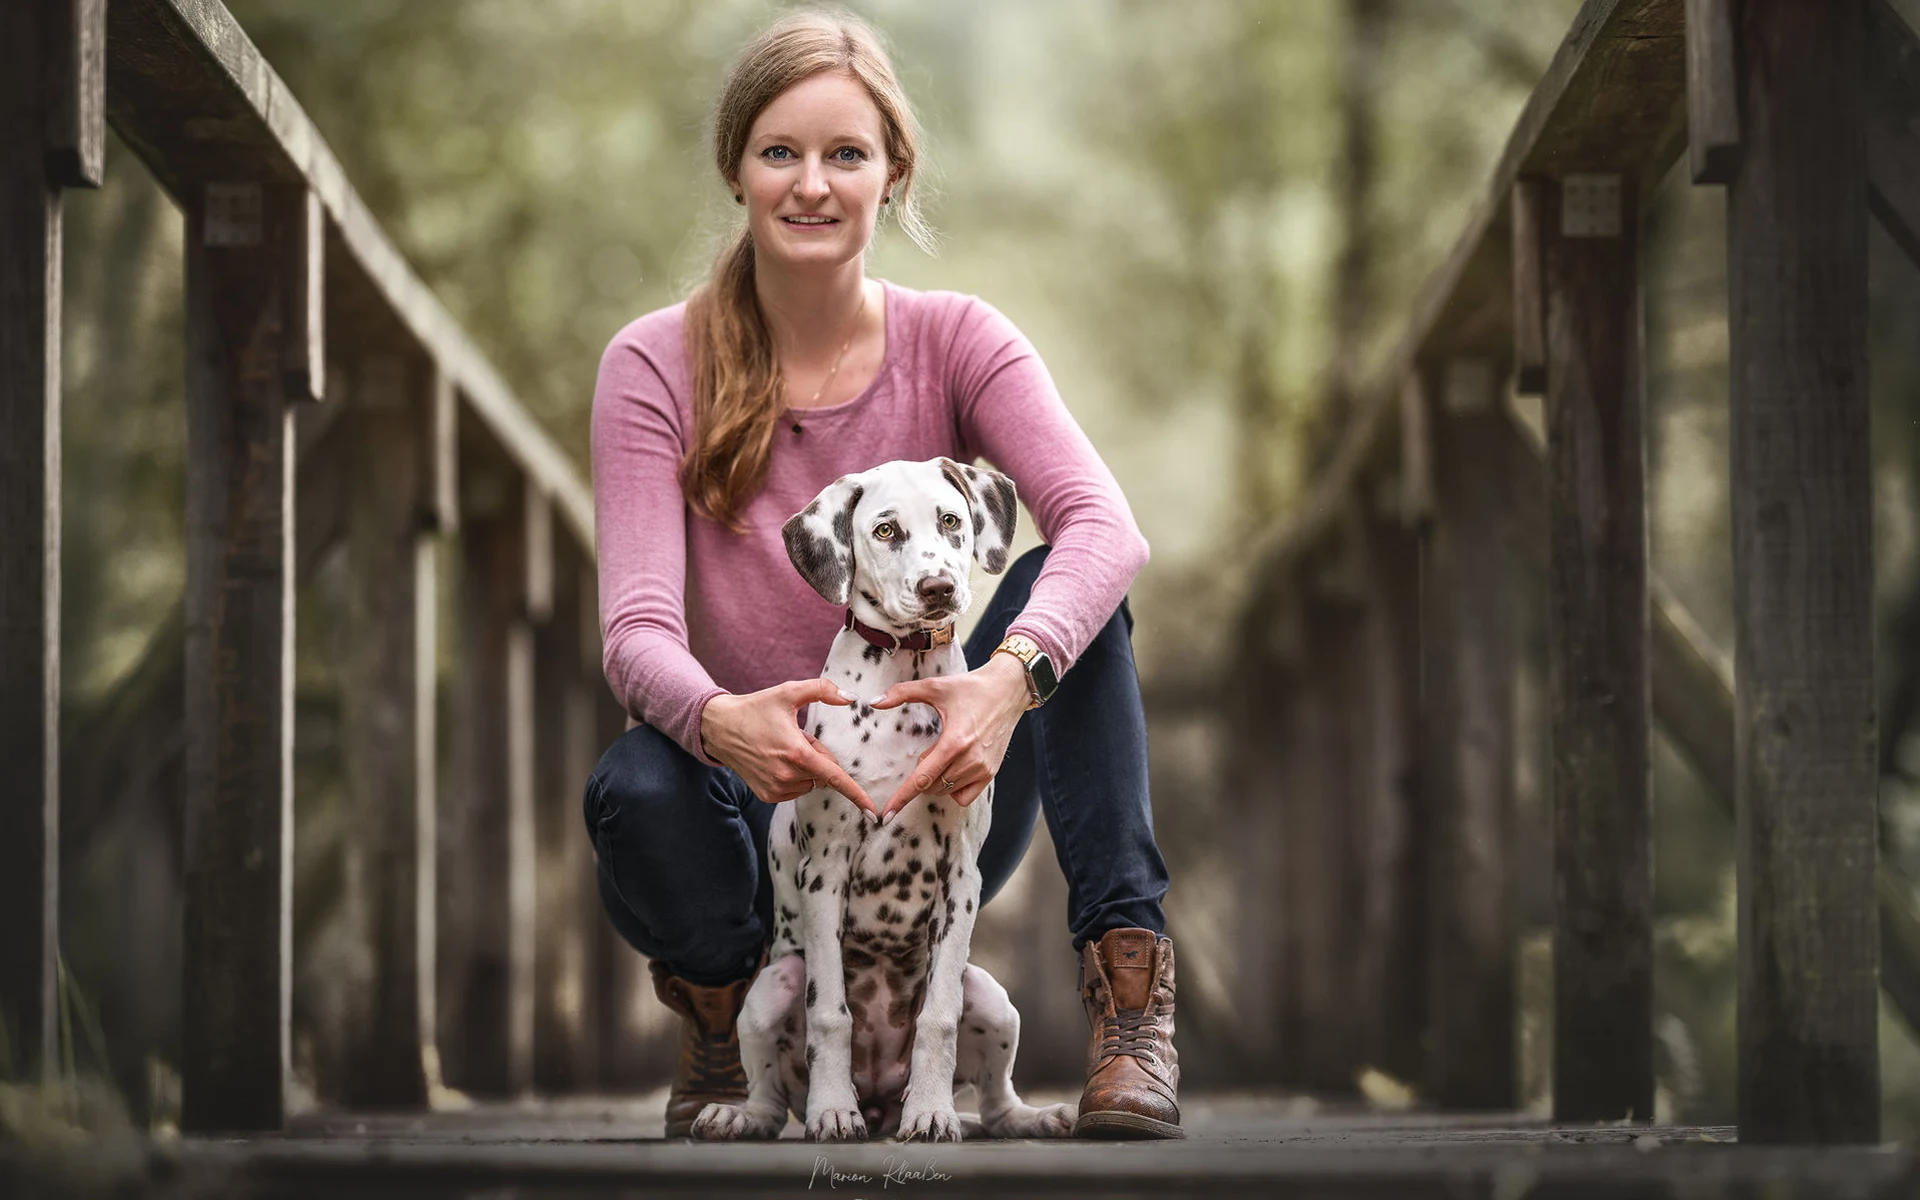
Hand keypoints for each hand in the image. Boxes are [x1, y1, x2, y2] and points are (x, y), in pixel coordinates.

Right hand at [700, 679, 878, 816]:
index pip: (834, 777)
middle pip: (824, 773)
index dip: (856, 794)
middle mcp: (786, 775)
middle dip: (818, 755)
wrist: (719, 727)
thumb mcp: (788, 692)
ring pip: (810, 782)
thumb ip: (822, 690)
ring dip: (806, 767)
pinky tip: (775, 760)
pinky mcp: (767, 795)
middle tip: (795, 737)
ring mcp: (775, 788)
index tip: (873, 812)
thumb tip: (849, 697)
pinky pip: (796, 789)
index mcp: (796, 752)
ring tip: (782, 748)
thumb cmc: (756, 708)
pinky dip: (794, 777)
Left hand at [871, 652, 1030, 822]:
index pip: (921, 779)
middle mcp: (969, 760)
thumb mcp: (935, 686)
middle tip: (932, 747)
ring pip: (945, 791)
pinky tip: (953, 770)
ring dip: (936, 780)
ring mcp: (982, 769)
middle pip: (930, 785)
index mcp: (954, 742)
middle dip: (921, 773)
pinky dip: (952, 789)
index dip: (901, 798)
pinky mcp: (990, 773)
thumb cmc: (970, 687)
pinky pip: (964, 796)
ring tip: (945, 752)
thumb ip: (902, 693)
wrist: (1007, 690)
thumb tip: (874, 702)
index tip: (886, 815)